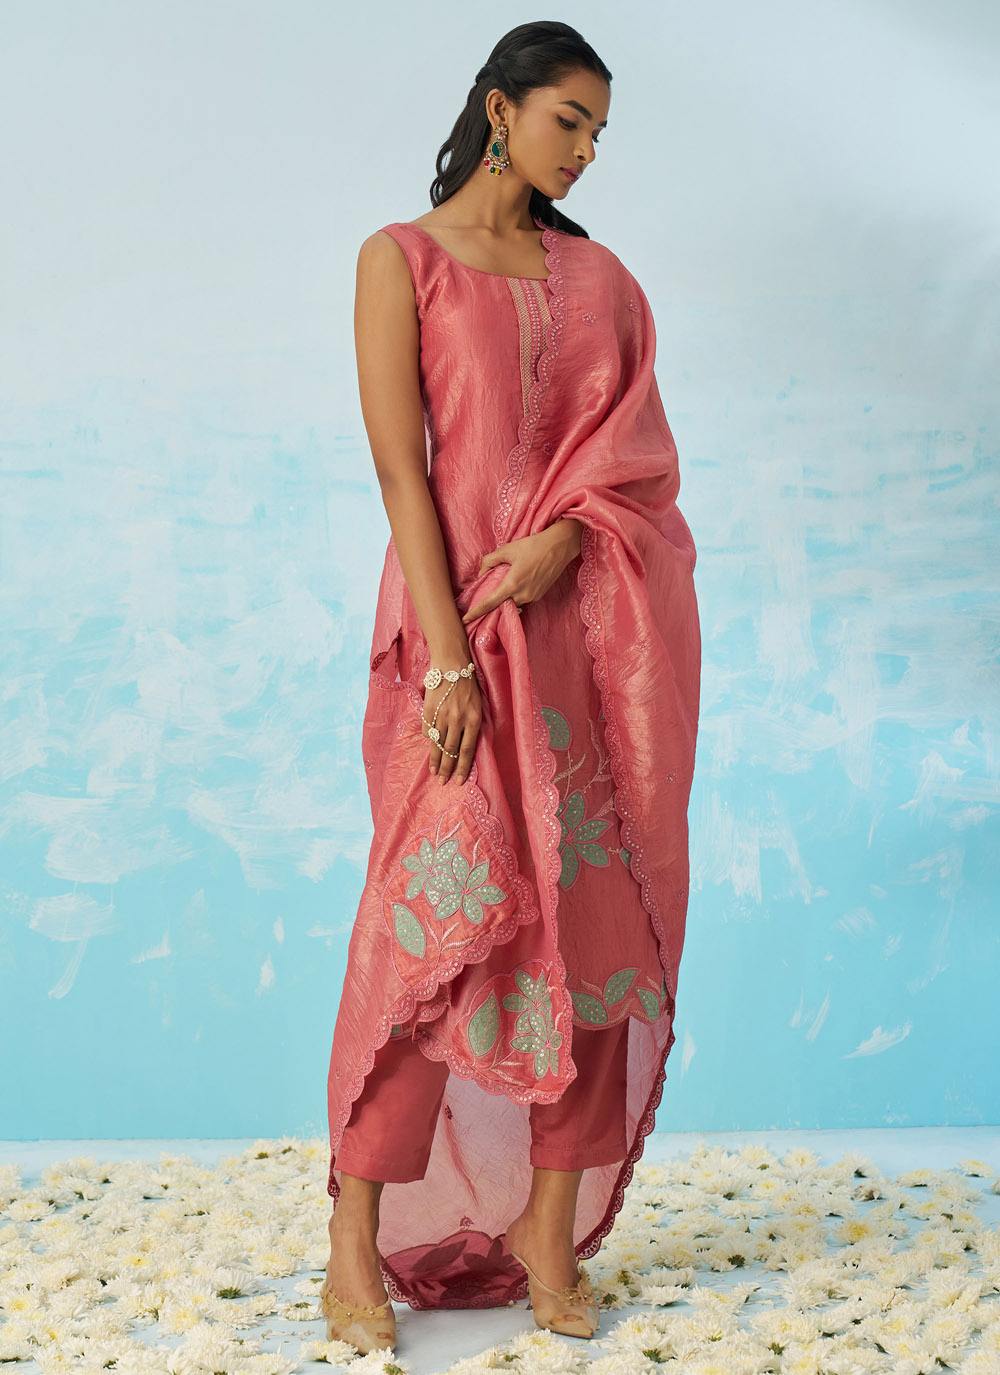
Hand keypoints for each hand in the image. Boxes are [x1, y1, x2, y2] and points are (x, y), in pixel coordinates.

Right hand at [422, 672, 482, 785]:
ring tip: (434, 772)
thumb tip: (462, 746)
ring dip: (435, 760)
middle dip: (446, 769)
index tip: (458, 781)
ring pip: (438, 744)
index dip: (462, 768)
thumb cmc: (468, 685)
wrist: (452, 664)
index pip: (467, 750)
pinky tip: (430, 746)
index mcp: (473, 720)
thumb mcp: (478, 705)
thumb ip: (471, 725)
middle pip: (451, 751)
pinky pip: (428, 730)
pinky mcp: (430, 710)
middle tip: (442, 782)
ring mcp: (442, 715)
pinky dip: (429, 738)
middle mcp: (458, 720)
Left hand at [461, 520, 582, 623]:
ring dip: (505, 597)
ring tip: (503, 584)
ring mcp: (533, 597)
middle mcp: (522, 595)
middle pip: (501, 605)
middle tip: (483, 597)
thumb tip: (481, 573)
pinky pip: (522, 599)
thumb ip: (489, 561)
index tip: (464, 620)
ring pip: (512, 602)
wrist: (560, 546)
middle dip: (492, 603)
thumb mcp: (507, 549)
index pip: (489, 603)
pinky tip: (516, 581)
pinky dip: (515, 594)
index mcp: (512, 584)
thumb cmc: (533, 545)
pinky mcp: (539, 595)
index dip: (476, 612)